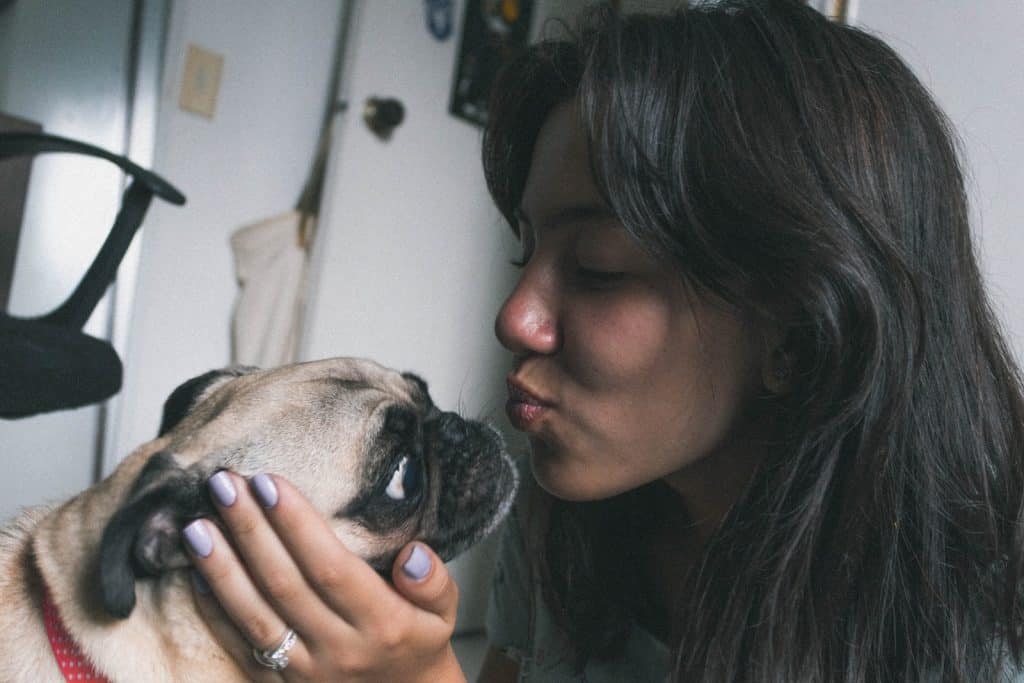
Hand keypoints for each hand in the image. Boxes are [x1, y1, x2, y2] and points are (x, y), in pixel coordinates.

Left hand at [182, 471, 465, 681]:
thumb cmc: (418, 643)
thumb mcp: (444, 612)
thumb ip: (434, 581)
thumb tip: (412, 554)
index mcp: (382, 624)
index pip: (331, 567)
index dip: (296, 525)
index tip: (268, 482)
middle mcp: (339, 650)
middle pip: (284, 584)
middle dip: (249, 530)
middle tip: (222, 484)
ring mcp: (305, 672)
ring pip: (254, 616)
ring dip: (221, 569)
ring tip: (196, 525)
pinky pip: (240, 646)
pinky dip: (214, 610)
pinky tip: (196, 572)